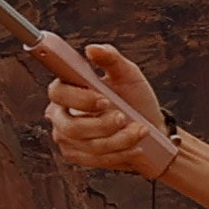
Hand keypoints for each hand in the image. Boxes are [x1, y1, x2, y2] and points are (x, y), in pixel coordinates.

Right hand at [40, 41, 171, 176]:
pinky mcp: (78, 156)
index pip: (57, 92)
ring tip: (140, 129)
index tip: (104, 99)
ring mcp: (68, 138)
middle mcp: (61, 114)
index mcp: (68, 89)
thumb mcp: (128, 74)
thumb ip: (110, 58)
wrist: (151, 129)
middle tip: (124, 117)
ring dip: (119, 138)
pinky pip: (96, 159)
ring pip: (88, 144)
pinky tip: (134, 144)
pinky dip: (120, 151)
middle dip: (101, 125)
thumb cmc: (135, 98)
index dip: (78, 98)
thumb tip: (92, 49)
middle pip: (70, 126)